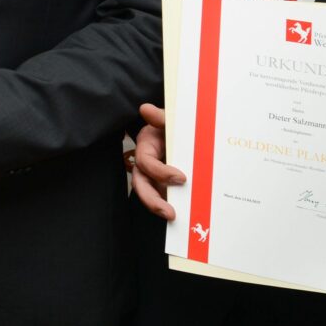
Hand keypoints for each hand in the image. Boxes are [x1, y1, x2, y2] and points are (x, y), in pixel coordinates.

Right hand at [131, 103, 186, 220]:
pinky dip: (172, 205)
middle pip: (140, 184)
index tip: (181, 178)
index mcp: (146, 146)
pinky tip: (185, 214)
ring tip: (175, 216)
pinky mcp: (164, 185)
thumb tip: (145, 108)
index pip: (145, 161)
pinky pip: (164, 197)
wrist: (184, 131)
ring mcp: (154, 175)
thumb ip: (160, 116)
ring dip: (159, 206)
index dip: (159, 171)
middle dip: (152, 200)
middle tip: (170, 212)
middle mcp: (146, 163)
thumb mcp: (170, 119)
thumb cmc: (174, 124)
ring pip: (149, 193)